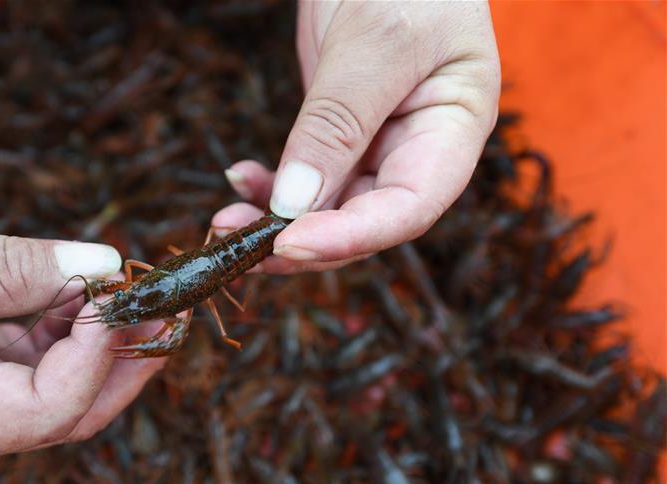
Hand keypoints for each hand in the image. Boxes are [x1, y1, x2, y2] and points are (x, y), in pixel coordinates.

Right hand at [0, 181, 164, 461]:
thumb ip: (2, 271)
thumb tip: (99, 266)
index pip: (39, 413)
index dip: (94, 359)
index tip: (122, 296)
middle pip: (59, 409)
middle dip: (119, 361)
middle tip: (170, 308)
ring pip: (48, 375)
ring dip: (97, 334)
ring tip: (136, 289)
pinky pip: (25, 343)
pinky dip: (62, 313)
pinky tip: (86, 282)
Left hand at [214, 1, 499, 272]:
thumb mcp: (377, 40)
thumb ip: (338, 122)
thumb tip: (295, 206)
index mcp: (453, 132)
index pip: (407, 208)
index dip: (350, 236)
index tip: (288, 245)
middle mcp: (417, 150)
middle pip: (363, 220)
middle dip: (301, 240)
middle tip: (240, 249)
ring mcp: (377, 144)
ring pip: (327, 207)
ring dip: (275, 221)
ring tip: (224, 223)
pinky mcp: (339, 133)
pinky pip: (306, 176)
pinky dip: (271, 186)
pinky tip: (240, 179)